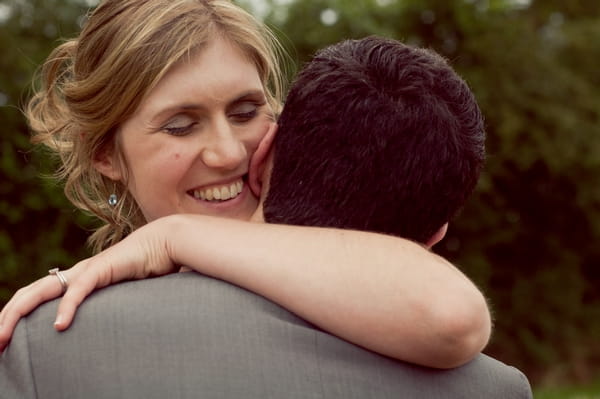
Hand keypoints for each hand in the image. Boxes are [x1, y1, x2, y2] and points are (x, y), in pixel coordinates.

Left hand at [0, 218, 176, 351]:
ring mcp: (87, 269)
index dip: (17, 313)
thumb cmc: (148, 266)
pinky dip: (67, 308)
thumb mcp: (122, 292)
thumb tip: (104, 322)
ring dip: (19, 314)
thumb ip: (109, 304)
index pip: (37, 294)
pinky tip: (60, 325)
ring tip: (5, 336)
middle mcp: (76, 273)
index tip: (6, 337)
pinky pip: (79, 290)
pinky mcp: (102, 269)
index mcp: (78, 278)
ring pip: (41, 291)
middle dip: (7, 317)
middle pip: (30, 293)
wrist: (165, 242)